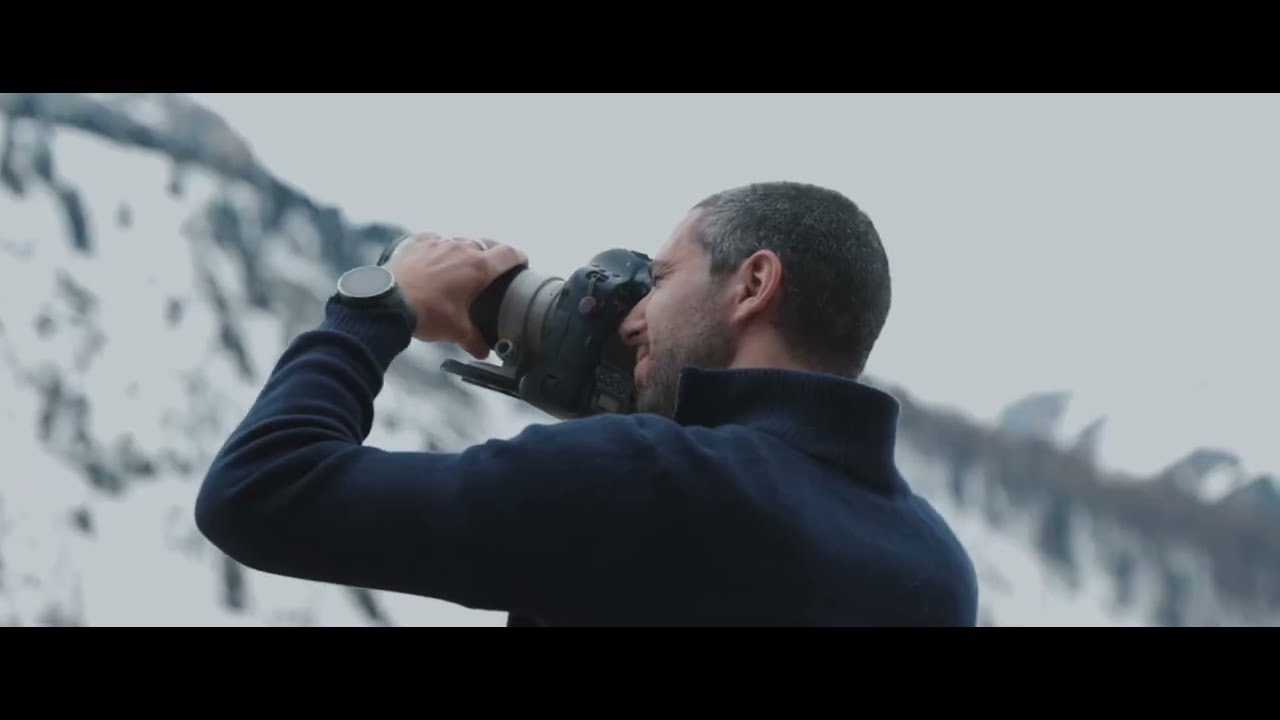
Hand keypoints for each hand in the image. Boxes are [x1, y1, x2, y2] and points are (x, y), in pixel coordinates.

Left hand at [384, 233, 527, 357]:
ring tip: (462, 266)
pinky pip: (435, 240)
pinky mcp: (417, 244)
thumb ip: (474, 340)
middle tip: (494, 267)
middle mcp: (461, 249)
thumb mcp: (456, 331)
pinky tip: (435, 259)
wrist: (389, 302)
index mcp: (479, 267)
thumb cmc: (428, 314)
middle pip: (487, 244)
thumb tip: (484, 351)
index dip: (519, 257)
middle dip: (493, 254)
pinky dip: (439, 248)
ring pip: (460, 241)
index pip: (509, 254)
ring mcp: (438, 243)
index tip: (522, 263)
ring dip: (465, 251)